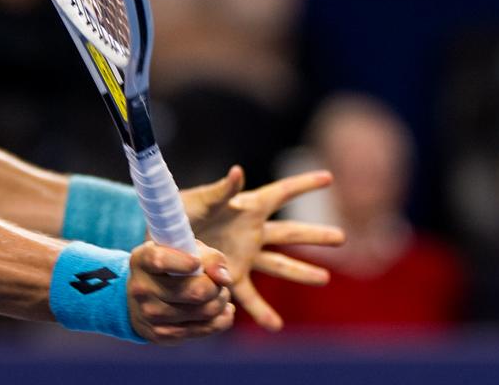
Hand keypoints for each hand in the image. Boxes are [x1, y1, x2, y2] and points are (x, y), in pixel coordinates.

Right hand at [126, 241, 234, 343]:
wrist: (140, 300)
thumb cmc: (169, 267)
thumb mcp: (184, 250)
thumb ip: (208, 257)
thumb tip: (224, 279)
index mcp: (142, 260)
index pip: (160, 260)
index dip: (183, 262)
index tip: (196, 262)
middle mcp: (142, 289)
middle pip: (194, 291)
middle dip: (216, 286)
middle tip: (218, 282)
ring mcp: (151, 315)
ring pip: (204, 311)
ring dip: (221, 301)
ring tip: (219, 293)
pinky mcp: (162, 335)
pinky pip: (206, 329)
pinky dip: (221, 318)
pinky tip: (222, 309)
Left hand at [180, 166, 344, 330]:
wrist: (156, 239)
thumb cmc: (175, 210)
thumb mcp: (197, 200)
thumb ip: (220, 190)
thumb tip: (238, 172)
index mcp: (246, 208)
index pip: (281, 193)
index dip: (304, 184)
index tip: (328, 177)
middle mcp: (251, 232)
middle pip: (290, 233)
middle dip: (315, 235)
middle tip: (342, 237)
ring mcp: (244, 256)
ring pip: (280, 265)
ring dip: (301, 273)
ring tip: (325, 279)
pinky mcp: (230, 277)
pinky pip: (250, 297)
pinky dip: (262, 312)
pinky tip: (275, 326)